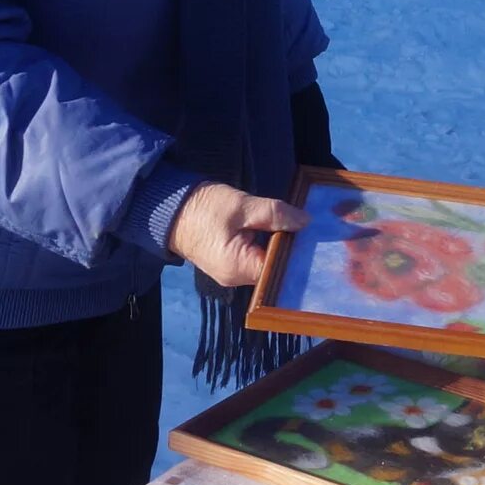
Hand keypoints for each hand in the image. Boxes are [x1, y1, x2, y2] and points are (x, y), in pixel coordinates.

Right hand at [168, 183, 305, 287]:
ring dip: (280, 245)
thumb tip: (304, 221)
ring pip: (265, 261)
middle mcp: (236, 277)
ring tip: (301, 228)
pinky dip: (267, 244)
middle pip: (274, 269)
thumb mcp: (242, 206)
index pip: (279, 270)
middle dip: (292, 249)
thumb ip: (274, 214)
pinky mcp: (229, 261)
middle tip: (314, 230)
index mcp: (239, 269)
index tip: (316, 237)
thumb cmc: (203, 208)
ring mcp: (232, 271)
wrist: (167, 208)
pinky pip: (255, 256)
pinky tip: (282, 230)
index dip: (299, 253)